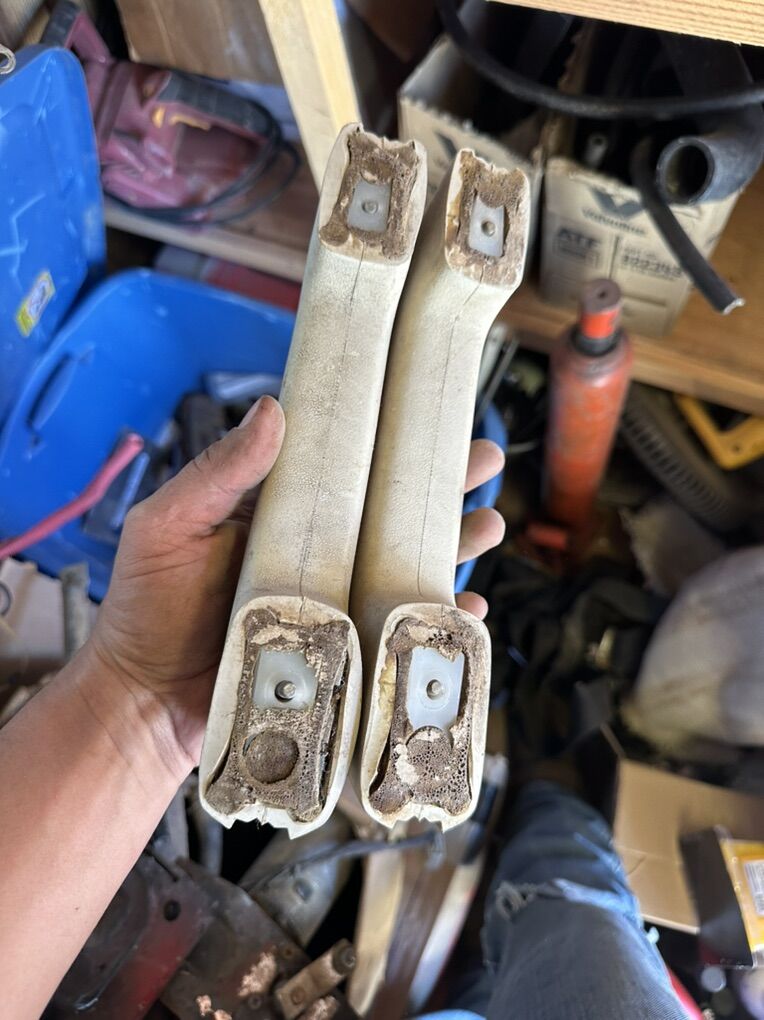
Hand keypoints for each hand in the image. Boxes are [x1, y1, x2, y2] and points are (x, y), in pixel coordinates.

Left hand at [86, 397, 504, 773]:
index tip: (430, 412)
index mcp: (280, 515)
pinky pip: (398, 631)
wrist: (142, 702)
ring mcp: (333, 602)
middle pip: (391, 513)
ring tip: (489, 523)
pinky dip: (435, 619)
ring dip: (453, 545)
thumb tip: (274, 410)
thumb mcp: (170, 525)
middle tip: (487, 460)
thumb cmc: (146, 609)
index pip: (346, 467)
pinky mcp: (342, 650)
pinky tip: (467, 607)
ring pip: (406, 566)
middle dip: (442, 486)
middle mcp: (316, 553)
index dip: (390, 440)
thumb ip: (218, 473)